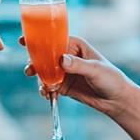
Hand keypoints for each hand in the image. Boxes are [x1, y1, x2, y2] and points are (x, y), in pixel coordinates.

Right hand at [21, 33, 138, 117]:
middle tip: (30, 70)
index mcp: (75, 45)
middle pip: (44, 55)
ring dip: (38, 78)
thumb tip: (62, 60)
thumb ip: (78, 65)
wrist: (116, 100)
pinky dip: (45, 90)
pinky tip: (48, 95)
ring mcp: (64, 71)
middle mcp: (67, 56)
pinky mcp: (62, 85)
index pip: (53, 39)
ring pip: (43, 71)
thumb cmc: (111, 79)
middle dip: (34, 62)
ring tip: (42, 87)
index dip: (38, 39)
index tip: (23, 40)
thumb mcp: (95, 69)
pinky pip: (48, 85)